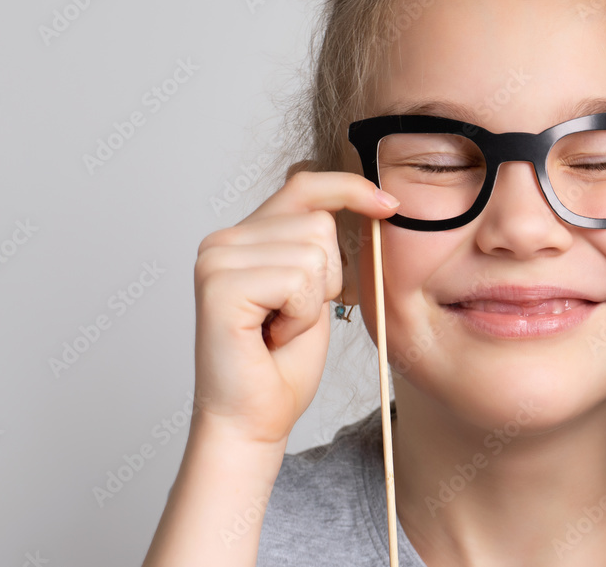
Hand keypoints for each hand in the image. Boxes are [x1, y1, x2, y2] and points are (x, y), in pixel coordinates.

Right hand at [193, 170, 398, 447]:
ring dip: (314, 302)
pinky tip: (273, 336)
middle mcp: (222, 240)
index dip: (350, 189)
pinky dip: (301, 316)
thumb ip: (321, 245)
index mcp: (243, 236)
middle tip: (293, 318)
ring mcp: (216, 260)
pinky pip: (298, 280)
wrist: (254, 419)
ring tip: (282, 328)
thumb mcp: (315, 290)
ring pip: (313, 252)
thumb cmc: (283, 363)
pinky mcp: (220, 285)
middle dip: (329, 278)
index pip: (304, 185)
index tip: (389, 205)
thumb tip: (370, 200)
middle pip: (318, 222)